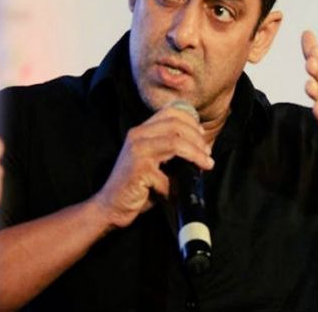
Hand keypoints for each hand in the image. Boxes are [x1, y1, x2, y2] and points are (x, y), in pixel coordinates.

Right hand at [92, 105, 213, 229]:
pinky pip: (168, 172)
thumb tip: (202, 149)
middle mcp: (137, 136)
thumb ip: (170, 151)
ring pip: (176, 141)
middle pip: (176, 124)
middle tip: (207, 153)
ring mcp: (137, 151)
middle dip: (198, 138)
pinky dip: (177, 183)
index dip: (191, 120)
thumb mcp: (154, 161)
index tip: (202, 135)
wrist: (111, 206)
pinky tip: (177, 192)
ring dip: (196, 153)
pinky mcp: (138, 169)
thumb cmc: (137, 187)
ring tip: (206, 164)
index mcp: (141, 131)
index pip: (170, 112)